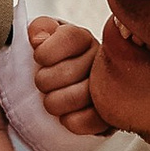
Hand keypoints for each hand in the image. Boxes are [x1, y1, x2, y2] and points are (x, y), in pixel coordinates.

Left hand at [27, 14, 107, 137]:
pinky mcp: (111, 115)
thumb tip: (38, 38)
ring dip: (56, 102)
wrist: (54, 96)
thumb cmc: (47, 66)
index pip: (70, 37)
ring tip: (50, 101)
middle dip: (45, 81)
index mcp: (83, 39)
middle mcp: (101, 59)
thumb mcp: (40, 41)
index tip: (38, 59)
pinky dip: (72, 121)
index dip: (47, 52)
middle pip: (70, 70)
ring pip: (83, 95)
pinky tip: (65, 116)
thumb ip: (39, 29)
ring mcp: (109, 87)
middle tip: (42, 84)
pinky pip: (93, 119)